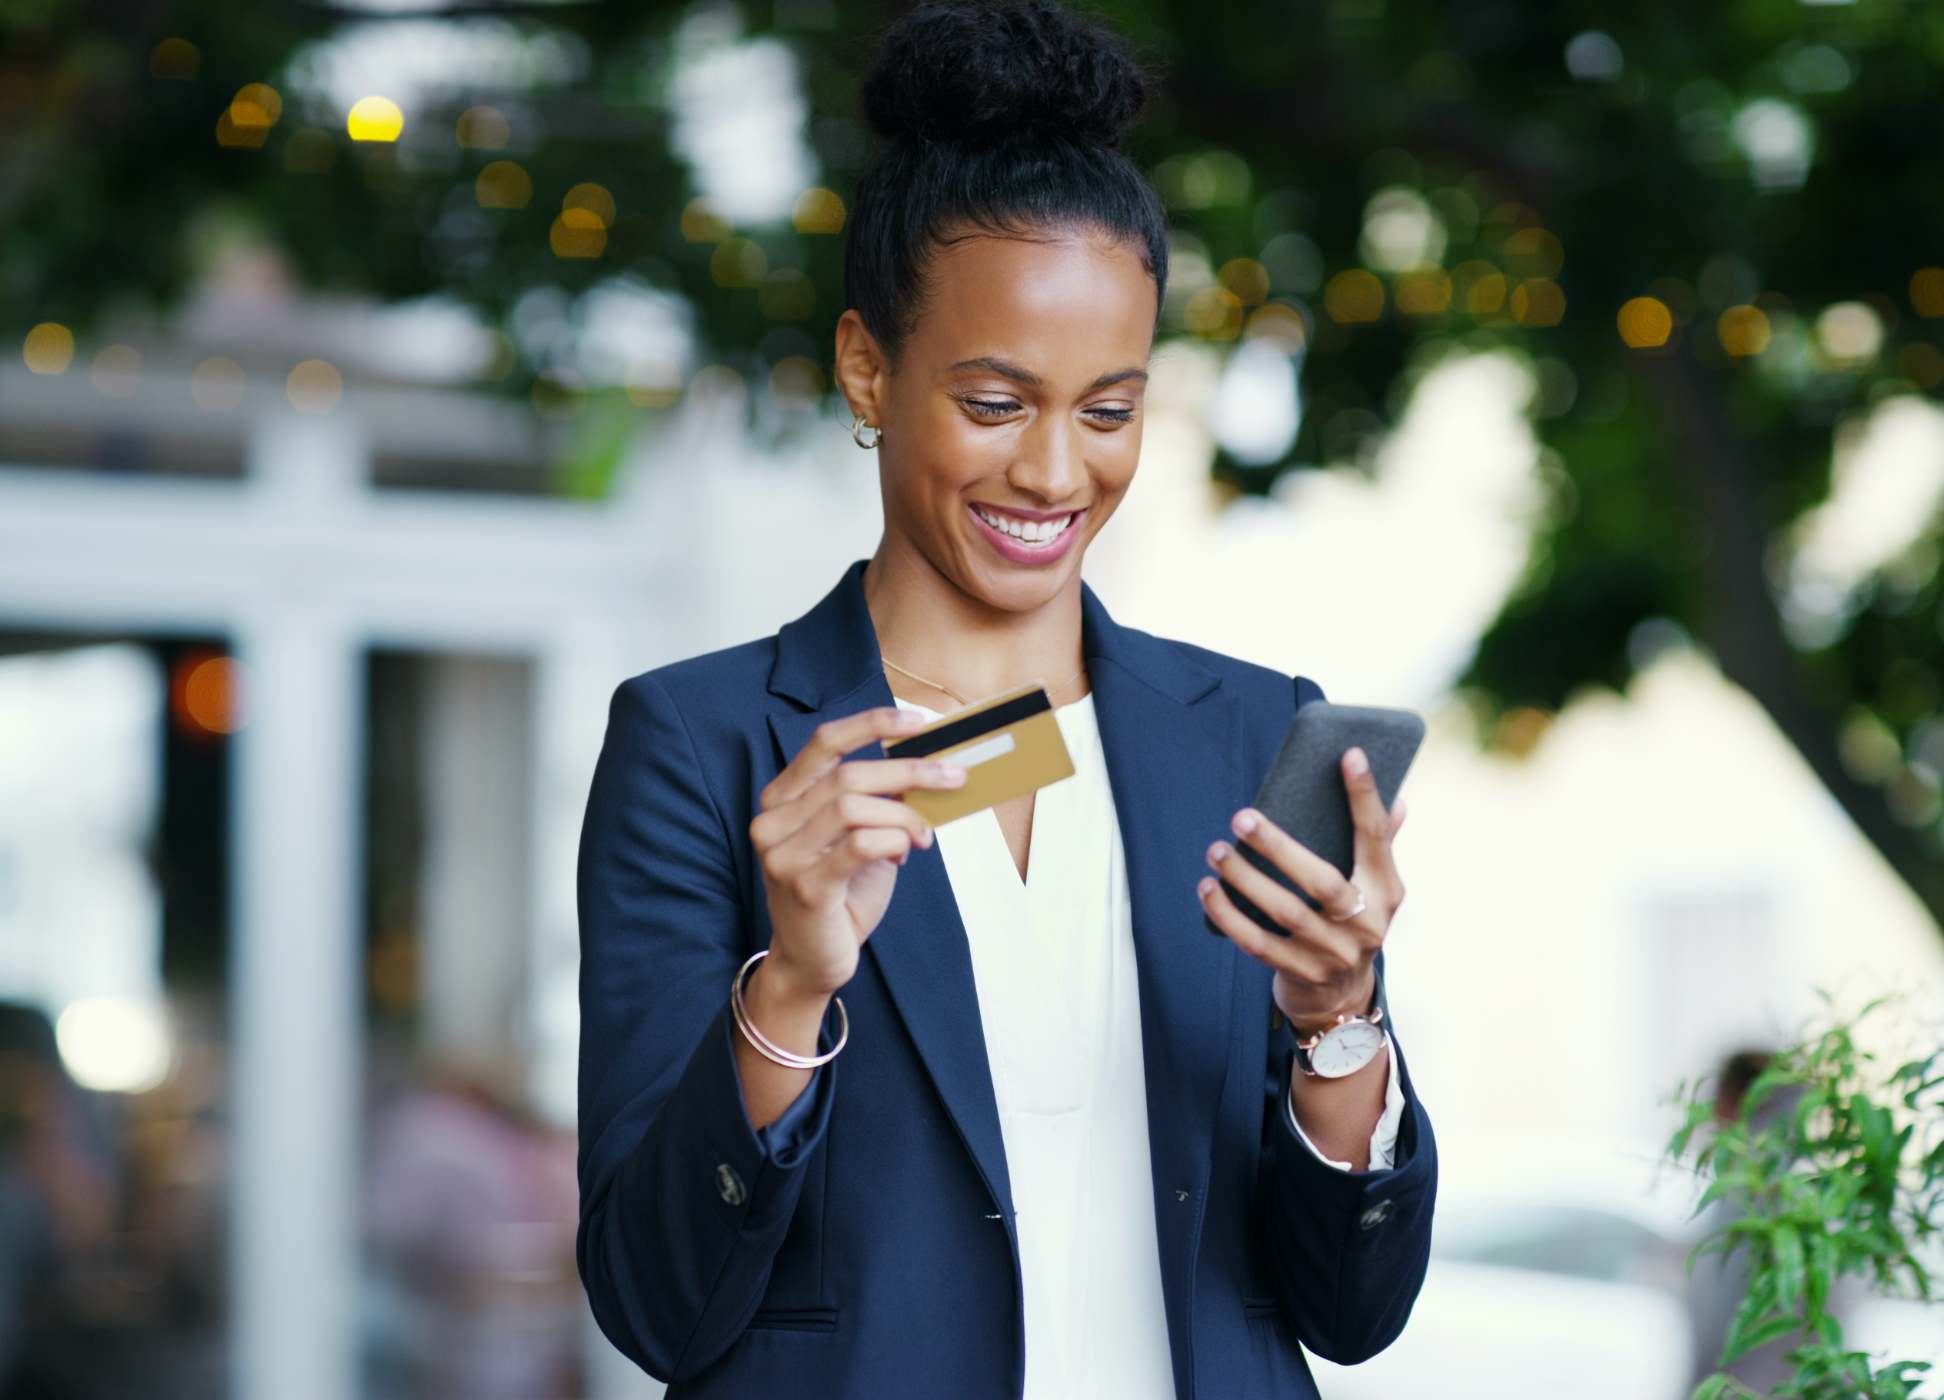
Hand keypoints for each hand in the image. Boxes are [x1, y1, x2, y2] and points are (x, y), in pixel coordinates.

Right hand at [750, 707, 966, 1007]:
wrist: (811, 959)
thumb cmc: (839, 894)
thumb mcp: (858, 838)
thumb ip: (878, 804)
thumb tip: (929, 770)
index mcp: (783, 799)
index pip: (824, 742)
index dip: (870, 723)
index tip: (916, 721)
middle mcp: (774, 821)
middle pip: (849, 774)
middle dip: (910, 771)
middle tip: (953, 778)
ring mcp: (783, 854)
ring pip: (855, 807)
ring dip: (904, 816)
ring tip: (923, 835)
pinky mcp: (805, 886)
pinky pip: (860, 845)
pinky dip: (893, 841)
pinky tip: (903, 854)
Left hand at [1197, 748, 1406, 1029]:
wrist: (1342, 1000)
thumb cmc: (1352, 925)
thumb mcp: (1375, 891)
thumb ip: (1379, 847)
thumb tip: (1395, 800)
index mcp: (1386, 892)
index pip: (1376, 837)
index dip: (1364, 797)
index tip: (1349, 755)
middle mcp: (1366, 923)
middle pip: (1321, 880)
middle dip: (1278, 846)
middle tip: (1242, 816)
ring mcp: (1333, 953)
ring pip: (1284, 911)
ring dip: (1244, 878)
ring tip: (1216, 850)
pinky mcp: (1301, 973)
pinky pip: (1257, 943)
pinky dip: (1228, 915)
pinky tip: (1208, 890)